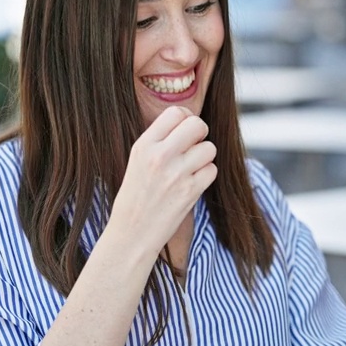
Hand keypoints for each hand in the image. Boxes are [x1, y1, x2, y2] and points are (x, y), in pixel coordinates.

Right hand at [110, 106, 217, 256]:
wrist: (132, 233)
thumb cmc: (135, 196)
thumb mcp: (137, 160)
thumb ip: (159, 140)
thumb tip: (188, 121)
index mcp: (144, 145)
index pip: (176, 112)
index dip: (186, 119)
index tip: (185, 131)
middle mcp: (160, 155)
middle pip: (197, 124)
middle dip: (200, 134)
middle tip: (193, 147)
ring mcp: (176, 173)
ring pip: (209, 148)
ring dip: (204, 157)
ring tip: (190, 169)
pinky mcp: (190, 191)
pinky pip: (212, 169)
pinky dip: (206, 175)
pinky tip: (192, 183)